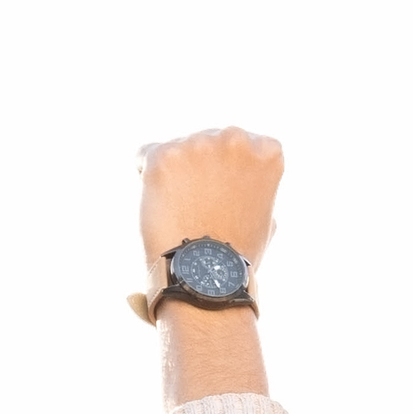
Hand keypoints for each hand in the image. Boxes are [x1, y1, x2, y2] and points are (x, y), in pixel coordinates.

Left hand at [138, 126, 283, 268]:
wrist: (206, 276)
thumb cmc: (236, 253)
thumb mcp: (266, 214)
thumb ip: (256, 185)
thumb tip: (245, 177)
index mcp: (266, 151)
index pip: (243, 145)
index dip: (229, 173)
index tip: (225, 197)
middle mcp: (234, 138)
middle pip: (209, 141)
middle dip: (201, 167)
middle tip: (199, 206)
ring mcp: (197, 144)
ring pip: (178, 148)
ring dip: (176, 173)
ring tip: (181, 210)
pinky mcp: (164, 155)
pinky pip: (146, 155)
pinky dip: (147, 176)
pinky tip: (160, 202)